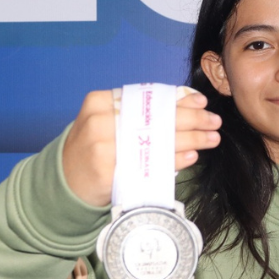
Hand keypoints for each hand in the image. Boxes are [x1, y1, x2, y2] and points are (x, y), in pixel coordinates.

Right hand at [62, 86, 220, 206]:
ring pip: (157, 140)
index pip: (146, 97)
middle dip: (192, 119)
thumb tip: (187, 103)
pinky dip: (174, 160)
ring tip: (211, 138)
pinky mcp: (109, 171)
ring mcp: (103, 147)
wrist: (65, 181)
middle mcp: (100, 121)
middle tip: (213, 122)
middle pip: (156, 117)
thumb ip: (138, 113)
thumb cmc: (92, 149)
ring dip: (191, 139)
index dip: (178, 99)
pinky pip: (151, 163)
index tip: (201, 102)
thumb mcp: (106, 122)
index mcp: (99, 102)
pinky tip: (191, 156)